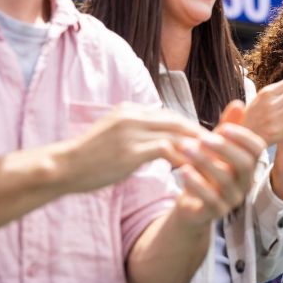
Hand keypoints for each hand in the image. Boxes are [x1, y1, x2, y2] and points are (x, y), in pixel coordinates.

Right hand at [60, 102, 204, 193]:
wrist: (61, 167)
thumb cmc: (88, 158)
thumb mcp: (115, 136)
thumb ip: (137, 133)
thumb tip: (160, 142)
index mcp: (131, 110)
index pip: (171, 116)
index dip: (191, 129)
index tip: (208, 142)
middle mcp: (134, 115)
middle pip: (178, 122)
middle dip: (201, 137)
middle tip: (220, 150)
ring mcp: (131, 132)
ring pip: (176, 135)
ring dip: (196, 149)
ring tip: (212, 162)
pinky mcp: (130, 151)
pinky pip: (167, 151)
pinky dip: (182, 159)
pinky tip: (192, 171)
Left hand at [174, 101, 265, 225]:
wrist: (192, 204)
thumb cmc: (207, 171)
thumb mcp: (215, 147)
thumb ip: (227, 127)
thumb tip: (238, 103)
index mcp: (249, 164)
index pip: (257, 148)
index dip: (243, 137)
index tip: (223, 127)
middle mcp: (245, 182)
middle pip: (244, 163)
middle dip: (224, 148)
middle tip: (202, 138)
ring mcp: (232, 199)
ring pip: (225, 180)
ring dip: (204, 161)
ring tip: (185, 149)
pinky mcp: (216, 213)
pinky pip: (210, 199)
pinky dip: (196, 183)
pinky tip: (182, 171)